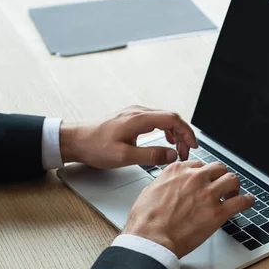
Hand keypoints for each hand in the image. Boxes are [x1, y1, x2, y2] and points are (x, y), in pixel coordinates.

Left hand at [59, 106, 197, 168]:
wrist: (75, 140)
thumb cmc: (95, 147)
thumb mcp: (124, 156)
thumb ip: (151, 155)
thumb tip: (172, 155)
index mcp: (139, 119)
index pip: (173, 119)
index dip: (187, 133)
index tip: (193, 146)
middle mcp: (138, 112)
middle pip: (172, 118)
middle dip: (184, 135)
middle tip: (187, 153)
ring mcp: (135, 113)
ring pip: (165, 119)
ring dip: (176, 134)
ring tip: (179, 150)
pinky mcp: (131, 118)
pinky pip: (156, 120)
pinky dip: (166, 131)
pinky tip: (166, 141)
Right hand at [122, 161, 255, 257]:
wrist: (151, 239)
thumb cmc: (146, 220)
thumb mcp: (150, 191)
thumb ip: (166, 183)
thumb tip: (171, 186)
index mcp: (178, 171)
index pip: (199, 165)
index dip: (204, 174)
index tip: (206, 181)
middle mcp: (195, 178)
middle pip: (218, 169)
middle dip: (221, 177)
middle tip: (221, 186)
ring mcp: (208, 194)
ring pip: (232, 180)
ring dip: (234, 187)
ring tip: (233, 194)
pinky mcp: (217, 212)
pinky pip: (241, 201)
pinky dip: (247, 201)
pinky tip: (248, 201)